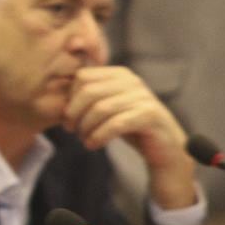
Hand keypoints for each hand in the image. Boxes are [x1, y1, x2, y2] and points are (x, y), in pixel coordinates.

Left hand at [64, 66, 196, 208]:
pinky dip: (99, 136)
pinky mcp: (150, 115)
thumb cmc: (131, 128)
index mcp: (119, 75)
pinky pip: (116, 123)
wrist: (165, 149)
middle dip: (74, 113)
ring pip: (100, 108)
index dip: (70, 98)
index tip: (67, 118)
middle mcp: (132, 81)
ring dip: (86, 128)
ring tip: (84, 140)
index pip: (83, 77)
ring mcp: (143, 97)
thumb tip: (59, 99)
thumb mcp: (108, 109)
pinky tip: (93, 145)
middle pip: (89, 91)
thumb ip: (90, 100)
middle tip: (71, 130)